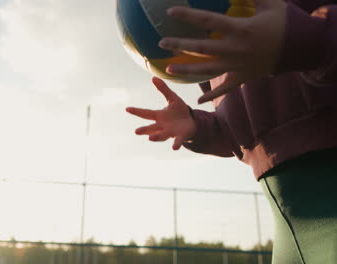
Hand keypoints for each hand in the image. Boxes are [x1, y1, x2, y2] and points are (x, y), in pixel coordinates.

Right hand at [126, 77, 196, 149]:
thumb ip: (163, 89)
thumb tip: (153, 77)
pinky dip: (175, 144)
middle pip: (151, 128)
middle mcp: (162, 126)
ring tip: (150, 138)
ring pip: (162, 135)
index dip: (137, 111)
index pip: (146, 113)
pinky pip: (177, 141)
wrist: (192, 122)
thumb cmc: (179, 111)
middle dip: (144, 130)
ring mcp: (171, 132)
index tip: (127, 108)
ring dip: (156, 137)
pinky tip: (174, 147)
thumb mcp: (172, 98)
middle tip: (137, 131)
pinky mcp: (180, 136)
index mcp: (159, 116)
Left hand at [158, 0, 286, 103]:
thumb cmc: (285, 23)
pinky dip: (213, 96)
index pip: (208, 20)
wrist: (303, 48)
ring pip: (207, 70)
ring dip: (187, 70)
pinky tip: (199, 102)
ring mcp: (238, 66)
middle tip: (161, 43)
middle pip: (201, 48)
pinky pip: (226, 88)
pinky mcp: (243, 77)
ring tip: (169, 69)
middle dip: (179, 45)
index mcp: (241, 29)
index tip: (170, 12)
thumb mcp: (269, 3)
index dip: (188, 15)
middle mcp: (235, 49)